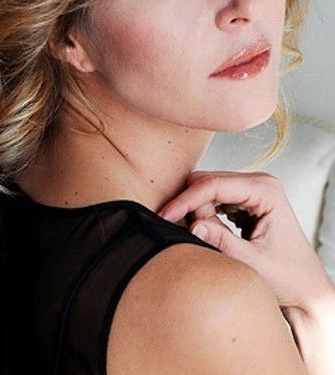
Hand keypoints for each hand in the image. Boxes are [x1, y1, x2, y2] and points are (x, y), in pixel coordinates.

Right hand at [157, 170, 333, 314]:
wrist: (305, 290)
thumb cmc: (289, 278)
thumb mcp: (254, 264)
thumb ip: (223, 243)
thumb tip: (193, 225)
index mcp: (266, 190)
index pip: (214, 185)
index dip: (186, 199)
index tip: (165, 215)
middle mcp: (259, 183)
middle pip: (208, 181)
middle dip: (190, 204)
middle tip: (182, 231)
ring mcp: (252, 190)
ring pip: (207, 188)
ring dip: (196, 210)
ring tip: (198, 236)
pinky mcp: (244, 201)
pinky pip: (213, 198)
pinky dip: (203, 213)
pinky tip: (206, 232)